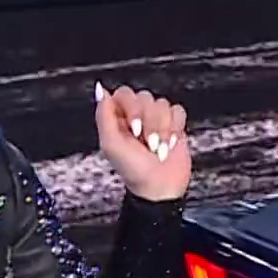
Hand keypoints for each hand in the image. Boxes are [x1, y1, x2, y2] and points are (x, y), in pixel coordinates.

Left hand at [94, 83, 189, 202]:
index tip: (134, 129)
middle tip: (147, 143)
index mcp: (118, 118)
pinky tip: (169, 143)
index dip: (132, 108)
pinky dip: (175, 127)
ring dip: (162, 128)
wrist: (160, 187)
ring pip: (162, 104)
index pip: (124, 94)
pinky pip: (177, 110)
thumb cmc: (133, 170)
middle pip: (145, 97)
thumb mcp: (110, 144)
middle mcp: (136, 116)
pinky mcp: (174, 124)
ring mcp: (155, 119)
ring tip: (158, 148)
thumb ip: (103, 115)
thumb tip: (100, 90)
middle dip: (149, 122)